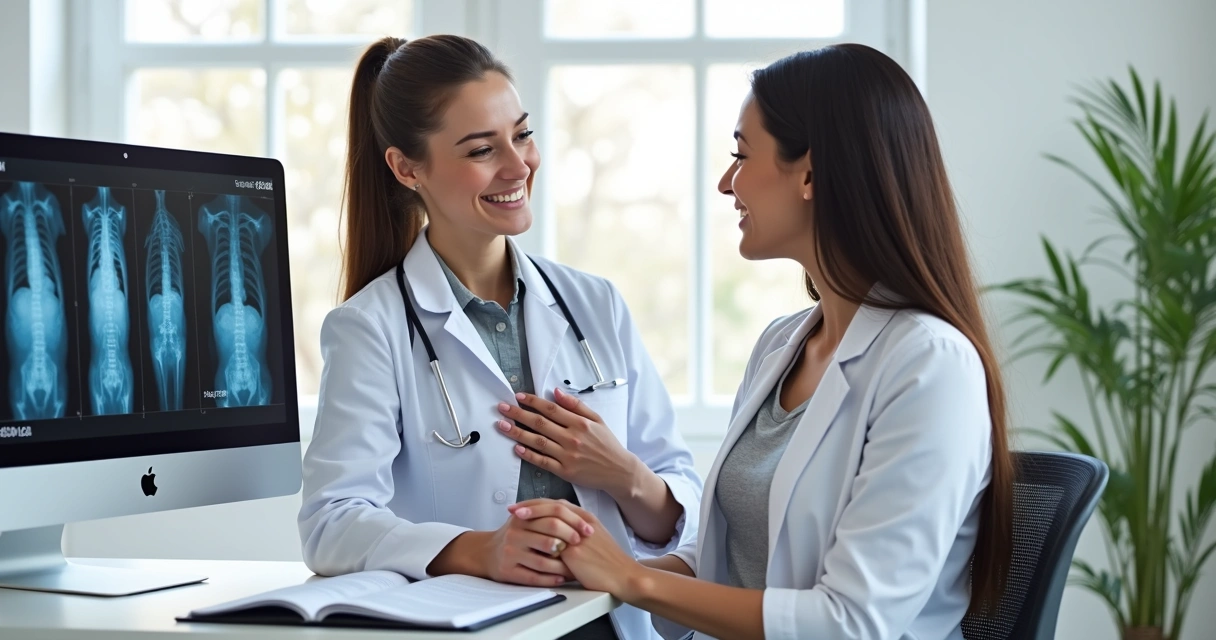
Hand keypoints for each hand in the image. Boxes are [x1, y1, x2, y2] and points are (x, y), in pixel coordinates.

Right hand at [486, 499, 597, 586]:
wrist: (487, 553)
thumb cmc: (515, 536)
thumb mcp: (526, 519)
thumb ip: (547, 515)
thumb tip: (580, 516)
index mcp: (522, 517)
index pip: (554, 513)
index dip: (574, 521)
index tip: (588, 530)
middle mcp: (515, 532)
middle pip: (550, 533)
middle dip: (570, 539)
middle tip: (581, 544)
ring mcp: (510, 552)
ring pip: (544, 560)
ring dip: (563, 566)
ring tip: (575, 568)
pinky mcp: (507, 570)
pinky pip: (534, 577)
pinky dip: (550, 579)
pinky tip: (561, 578)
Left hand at [495, 388, 639, 495]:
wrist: (619, 471)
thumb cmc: (607, 444)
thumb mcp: (597, 420)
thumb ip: (576, 406)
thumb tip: (556, 392)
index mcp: (580, 423)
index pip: (551, 409)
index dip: (532, 401)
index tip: (518, 396)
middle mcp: (572, 438)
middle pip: (540, 423)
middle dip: (518, 414)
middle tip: (502, 407)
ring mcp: (567, 455)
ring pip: (538, 442)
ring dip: (517, 433)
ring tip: (502, 425)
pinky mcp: (565, 471)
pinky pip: (543, 462)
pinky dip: (529, 455)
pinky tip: (517, 448)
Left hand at [514, 500, 641, 596]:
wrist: (623, 574)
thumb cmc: (608, 560)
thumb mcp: (593, 538)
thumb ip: (575, 530)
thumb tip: (554, 529)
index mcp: (586, 518)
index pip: (557, 504)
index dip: (537, 503)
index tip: (522, 505)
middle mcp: (581, 523)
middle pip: (551, 507)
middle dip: (530, 506)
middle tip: (513, 509)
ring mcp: (577, 537)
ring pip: (550, 521)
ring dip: (530, 518)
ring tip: (515, 520)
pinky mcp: (574, 553)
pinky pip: (552, 544)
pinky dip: (537, 540)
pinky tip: (525, 541)